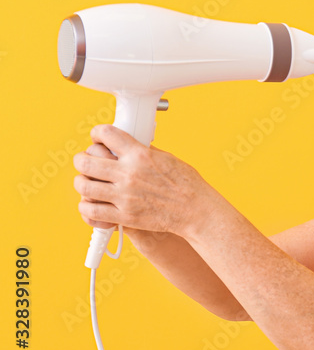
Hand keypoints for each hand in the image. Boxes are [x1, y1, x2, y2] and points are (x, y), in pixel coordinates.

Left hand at [73, 125, 218, 237]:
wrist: (196, 210)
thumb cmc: (187, 185)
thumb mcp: (167, 158)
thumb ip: (143, 151)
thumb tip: (128, 146)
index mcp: (141, 156)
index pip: (107, 135)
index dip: (97, 133)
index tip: (97, 137)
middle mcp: (129, 174)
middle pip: (86, 161)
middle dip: (81, 159)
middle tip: (84, 160)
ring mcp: (125, 196)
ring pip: (84, 186)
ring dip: (81, 182)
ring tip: (85, 182)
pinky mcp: (125, 216)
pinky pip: (92, 212)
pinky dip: (86, 208)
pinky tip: (91, 204)